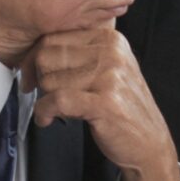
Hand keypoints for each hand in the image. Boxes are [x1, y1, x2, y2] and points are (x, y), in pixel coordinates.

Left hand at [25, 27, 179, 180]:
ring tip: (57, 110)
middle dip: (39, 79)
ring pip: (50, 79)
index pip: (54, 37)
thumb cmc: (123, 108)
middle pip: (47, 56)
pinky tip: (47, 119)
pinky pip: (57, 100)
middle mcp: (112, 53)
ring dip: (45, 99)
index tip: (31, 75)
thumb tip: (34, 54)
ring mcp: (110, 76)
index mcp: (110, 39)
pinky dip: (44, 112)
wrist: (149, 143)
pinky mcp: (105, 102)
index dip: (35, 59)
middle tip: (46, 95)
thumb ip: (79, 54)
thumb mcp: (108, 69)